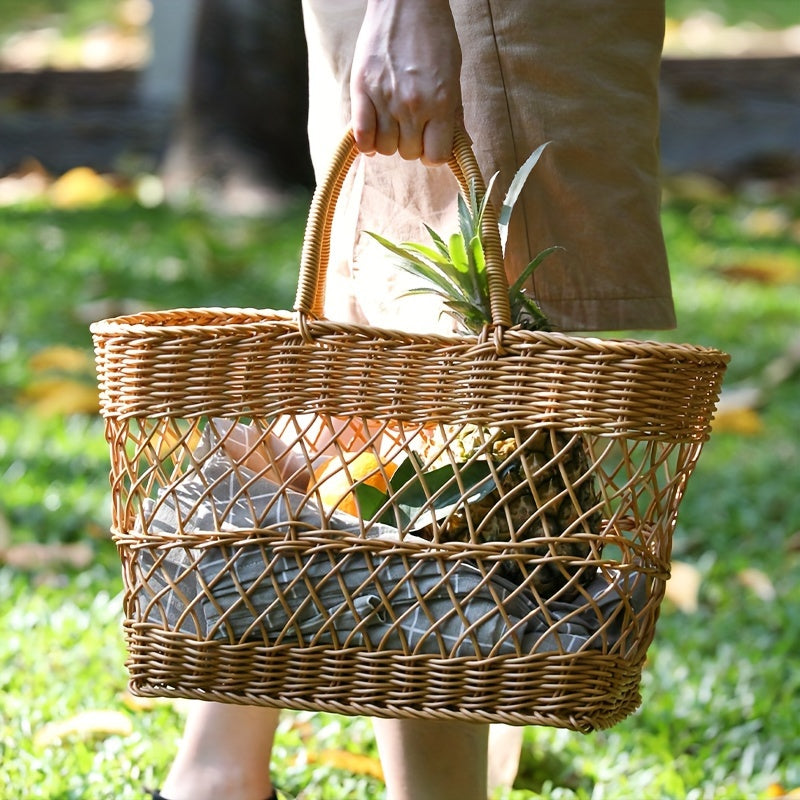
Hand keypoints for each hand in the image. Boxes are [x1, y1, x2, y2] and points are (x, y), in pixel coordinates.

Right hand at [350, 0, 461, 164]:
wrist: (406, 1)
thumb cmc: (434, 35)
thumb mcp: (453, 74)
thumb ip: (454, 113)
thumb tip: (462, 145)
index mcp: (440, 103)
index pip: (436, 155)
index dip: (434, 153)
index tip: (431, 143)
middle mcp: (413, 106)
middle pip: (409, 153)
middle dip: (412, 144)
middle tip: (412, 126)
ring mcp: (385, 99)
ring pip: (386, 149)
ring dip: (389, 141)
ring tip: (393, 123)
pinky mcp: (362, 90)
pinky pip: (361, 137)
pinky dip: (366, 143)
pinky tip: (372, 134)